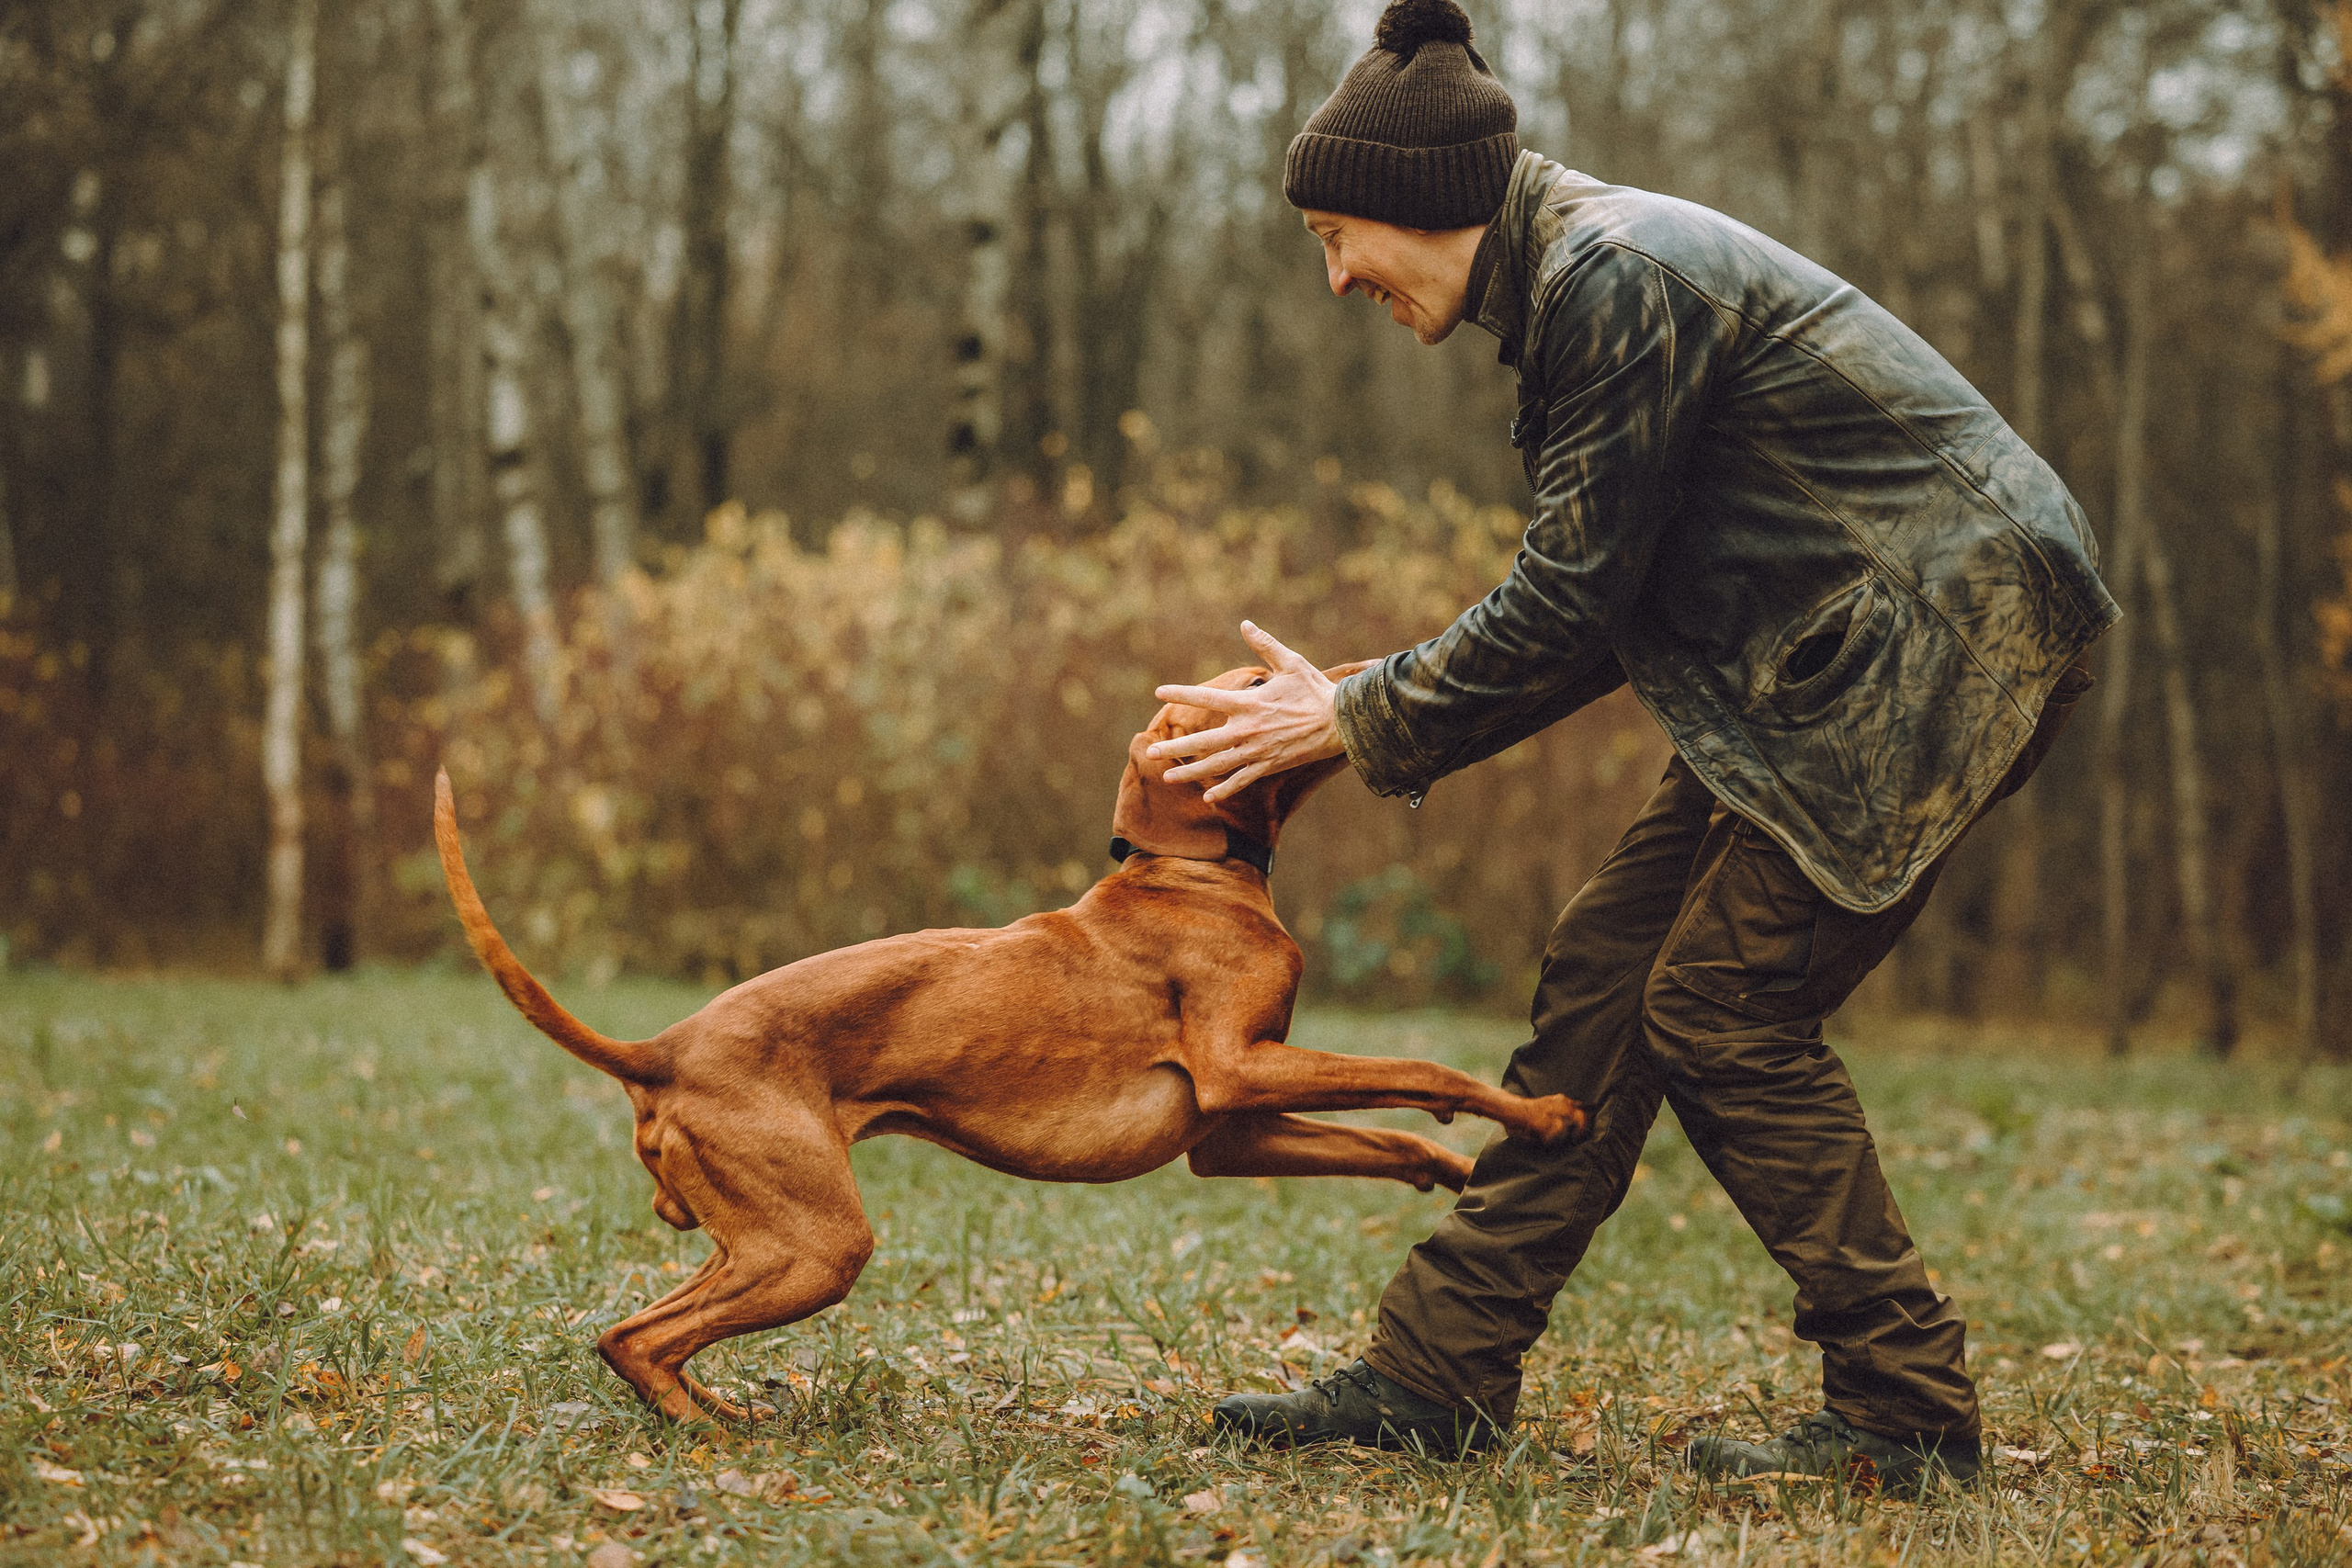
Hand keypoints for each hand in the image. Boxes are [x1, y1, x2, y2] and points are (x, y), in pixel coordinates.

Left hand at [1146, 623, 1345, 802]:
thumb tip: (1245, 624)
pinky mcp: (1269, 766)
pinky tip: (1207, 796)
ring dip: (1191, 772)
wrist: (1343, 722)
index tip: (1159, 693)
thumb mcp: (1291, 662)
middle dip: (1175, 747)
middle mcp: (1247, 730)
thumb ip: (1265, 645)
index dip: (1182, 694)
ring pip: (1217, 765)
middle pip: (1203, 741)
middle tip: (1150, 751)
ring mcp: (1257, 751)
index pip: (1207, 699)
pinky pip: (1242, 780)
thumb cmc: (1316, 690)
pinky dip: (1224, 789)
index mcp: (1249, 703)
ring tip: (1167, 777)